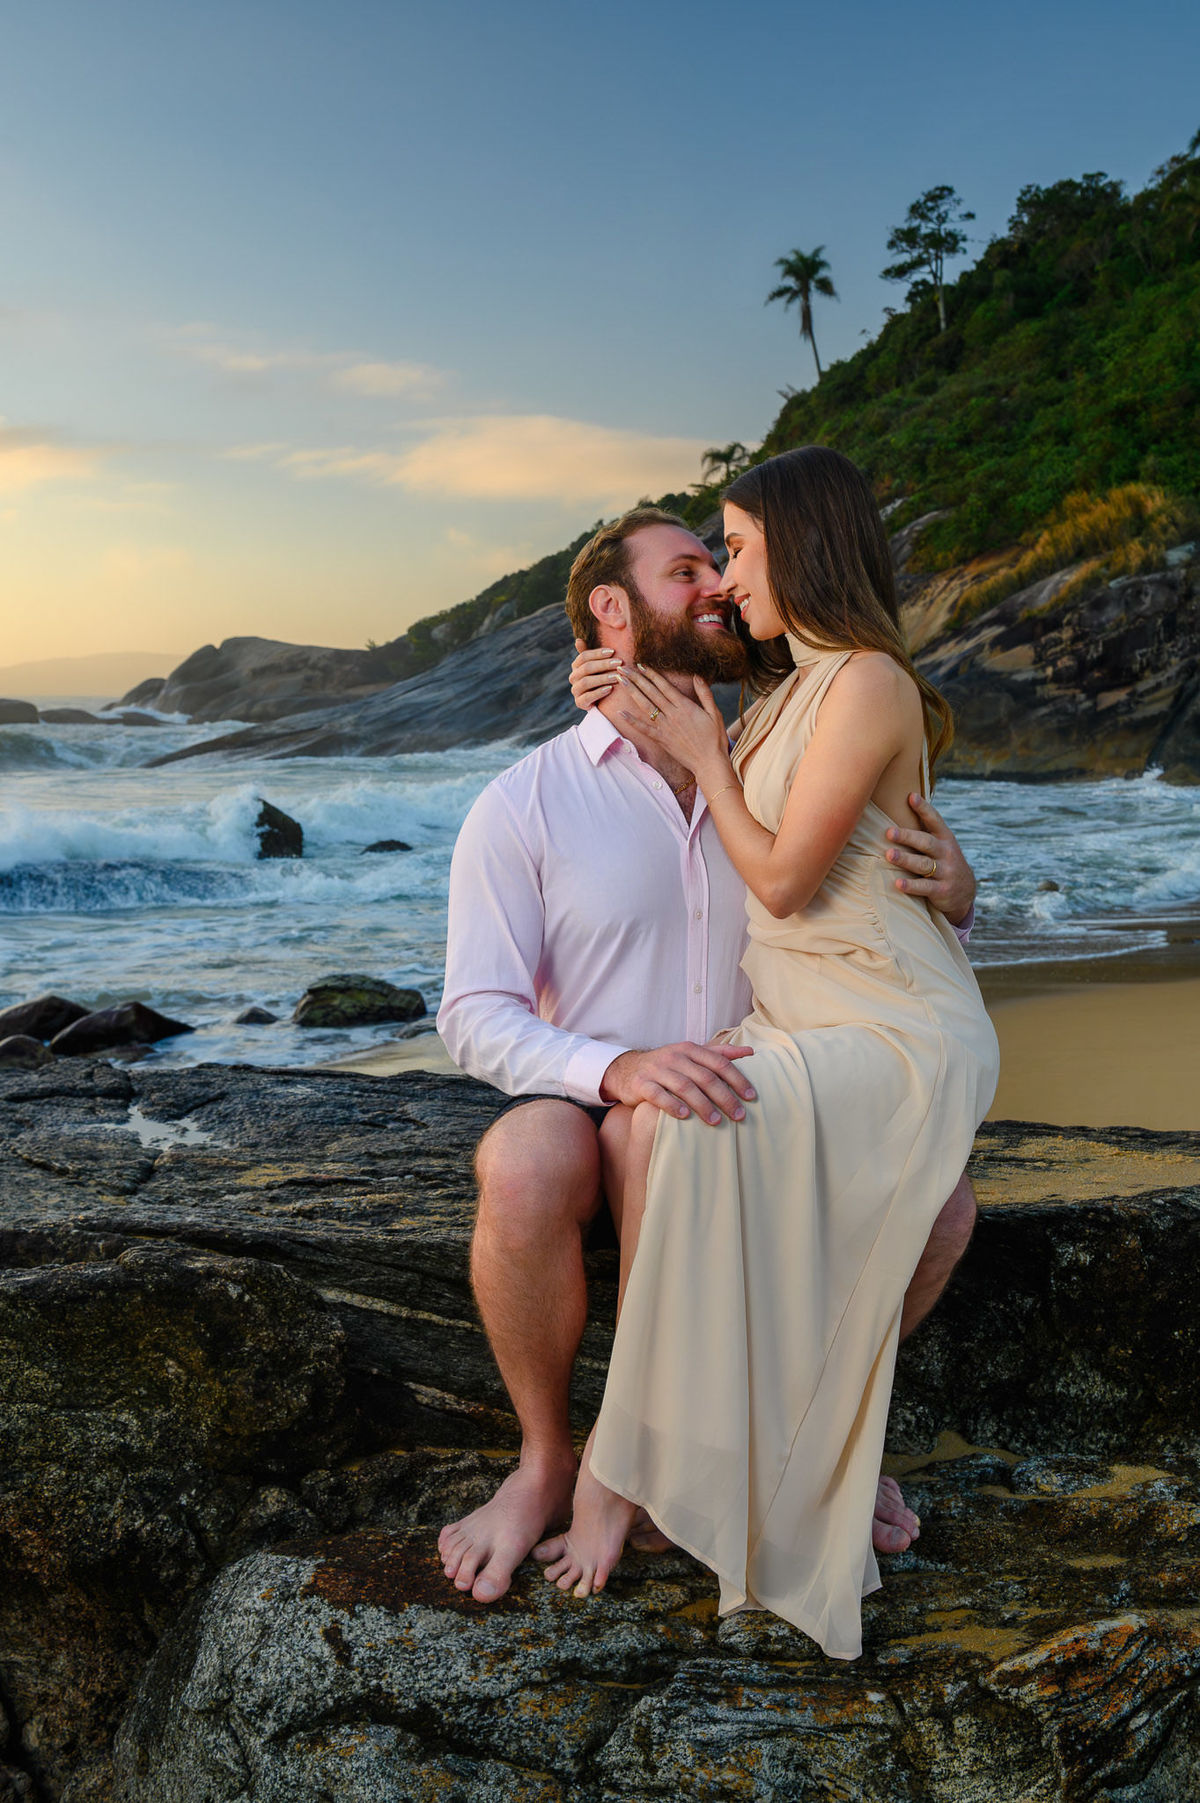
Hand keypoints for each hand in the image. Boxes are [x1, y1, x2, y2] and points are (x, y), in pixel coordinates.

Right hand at [570, 638, 621, 710]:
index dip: (598, 653)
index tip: (613, 652)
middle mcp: (573, 677)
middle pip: (586, 668)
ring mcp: (576, 690)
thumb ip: (593, 654)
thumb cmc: (602, 677)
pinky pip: (587, 697)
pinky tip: (610, 689)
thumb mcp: (599, 665)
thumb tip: (578, 640)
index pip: (584, 656)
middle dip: (603, 665)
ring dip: (602, 678)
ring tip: (616, 676)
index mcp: (576, 666)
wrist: (603, 700)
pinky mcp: (580, 703)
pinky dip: (599, 692)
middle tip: (619, 663)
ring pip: (586, 682)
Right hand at [600, 1041, 755, 1123]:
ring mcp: (657, 1070)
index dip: (737, 1079)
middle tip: (739, 1115)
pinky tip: (685, 1116)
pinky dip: (672, 1105)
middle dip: (724, 1097)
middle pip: (705, 1077)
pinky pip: (658, 1095)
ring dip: (702, 1105)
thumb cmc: (667, 1064)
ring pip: (684, 1087)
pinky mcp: (642, 1084)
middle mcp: (675, 1057)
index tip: (751, 1097)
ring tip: (716, 1121)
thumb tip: (750, 1051)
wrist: (628, 1069)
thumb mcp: (691, 1054)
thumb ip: (719, 1053)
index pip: (719, 1063)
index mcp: (690, 1049)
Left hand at [617, 665, 730, 782]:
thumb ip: (705, 694)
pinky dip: (632, 721)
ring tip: (621, 681)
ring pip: (645, 706)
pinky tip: (620, 713)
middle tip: (623, 669)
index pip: (665, 686)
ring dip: (632, 692)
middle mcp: (672, 715)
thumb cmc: (714, 738)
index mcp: (685, 706)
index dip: (652, 674)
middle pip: (651, 693)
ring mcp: (665, 727)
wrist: (709, 762)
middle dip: (636, 679)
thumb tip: (697, 676)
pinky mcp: (661, 740)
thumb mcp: (715, 713)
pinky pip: (644, 729)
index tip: (641, 665)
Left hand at [886, 794, 975, 925]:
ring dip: (905, 859)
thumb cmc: (943, 861)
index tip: (911, 796)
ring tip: (889, 855)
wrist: (965, 891)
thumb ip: (925, 830)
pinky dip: (911, 885)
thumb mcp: (941, 844)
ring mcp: (945, 872)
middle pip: (925, 842)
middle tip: (889, 832)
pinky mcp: (942, 890)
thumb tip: (904, 803)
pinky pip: (925, 887)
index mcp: (945, 838)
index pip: (934, 820)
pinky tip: (898, 883)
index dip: (923, 808)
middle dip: (907, 836)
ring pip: (923, 864)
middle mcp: (946, 853)